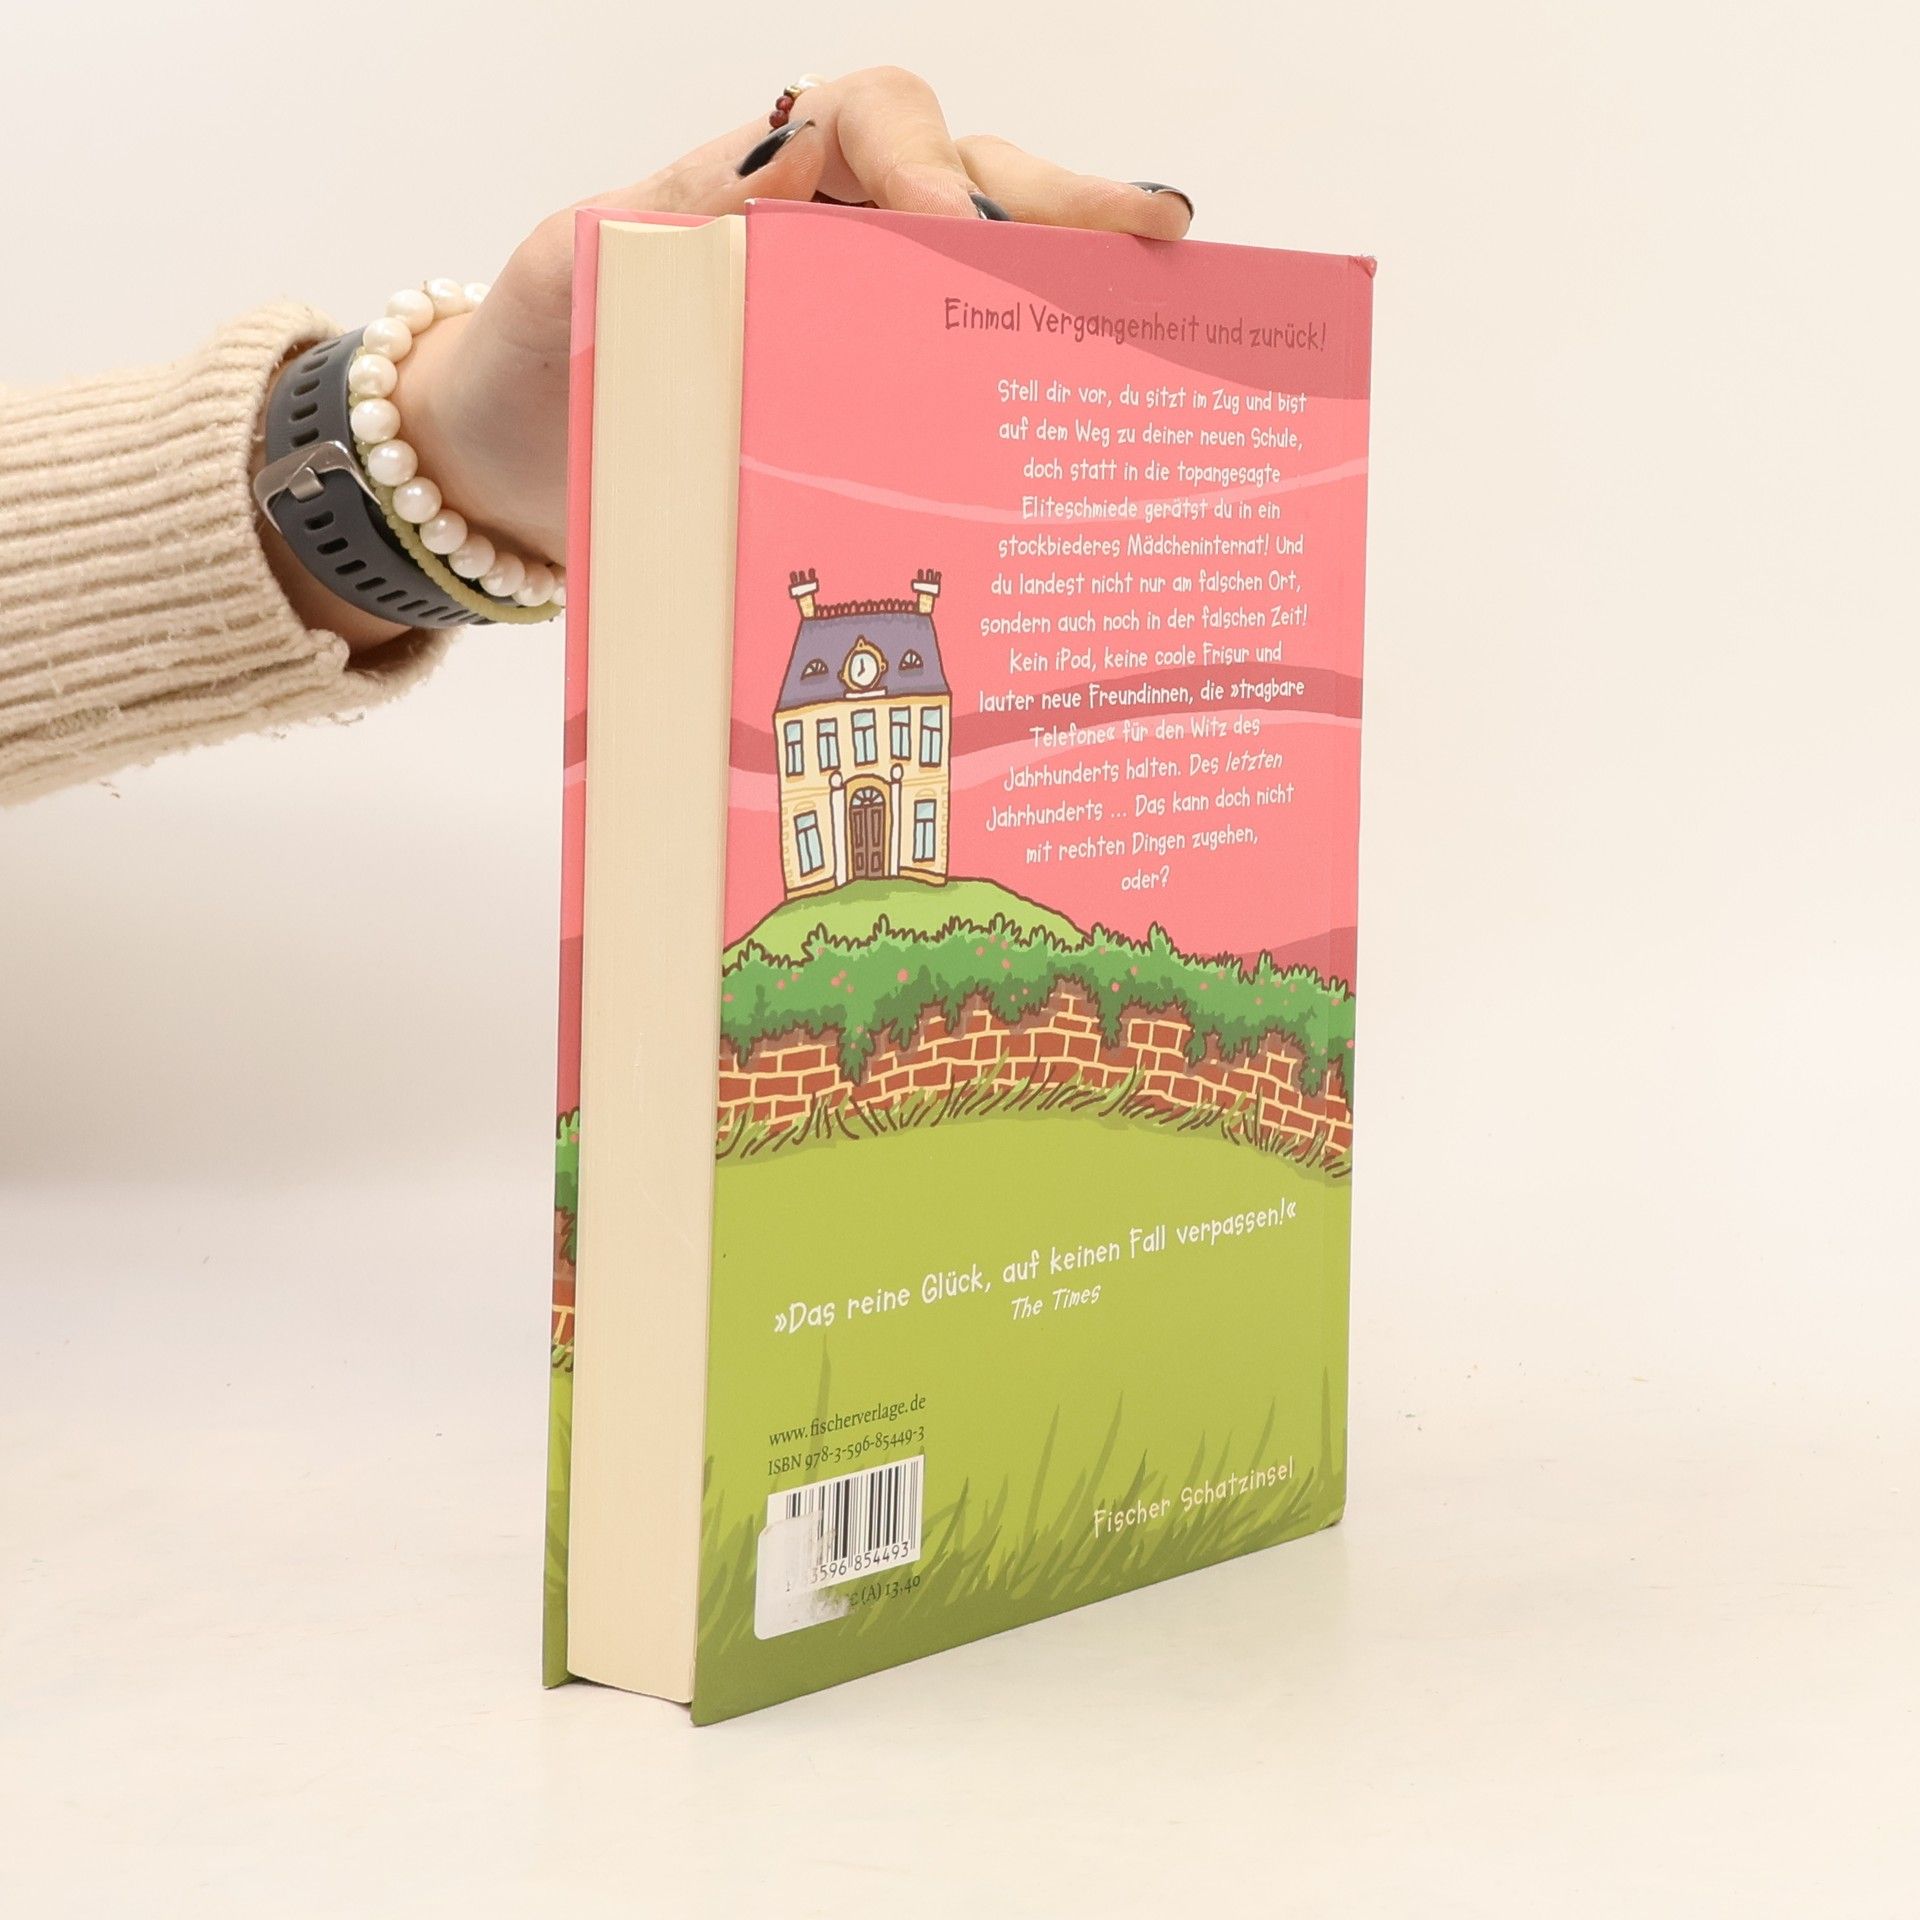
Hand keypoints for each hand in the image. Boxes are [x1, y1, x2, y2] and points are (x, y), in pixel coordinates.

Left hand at [276, 68, 1192, 649]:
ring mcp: (849, 317)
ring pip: (980, 274)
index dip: (934, 159)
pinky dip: (1021, 376)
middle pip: (964, 185)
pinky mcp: (858, 397)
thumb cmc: (531, 365)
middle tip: (1156, 237)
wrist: (503, 472)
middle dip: (1061, 208)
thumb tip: (780, 179)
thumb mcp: (572, 276)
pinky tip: (1083, 405)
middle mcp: (823, 235)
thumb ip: (662, 221)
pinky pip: (951, 367)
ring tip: (1158, 305)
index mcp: (757, 183)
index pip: (870, 121)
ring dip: (1067, 288)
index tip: (961, 227)